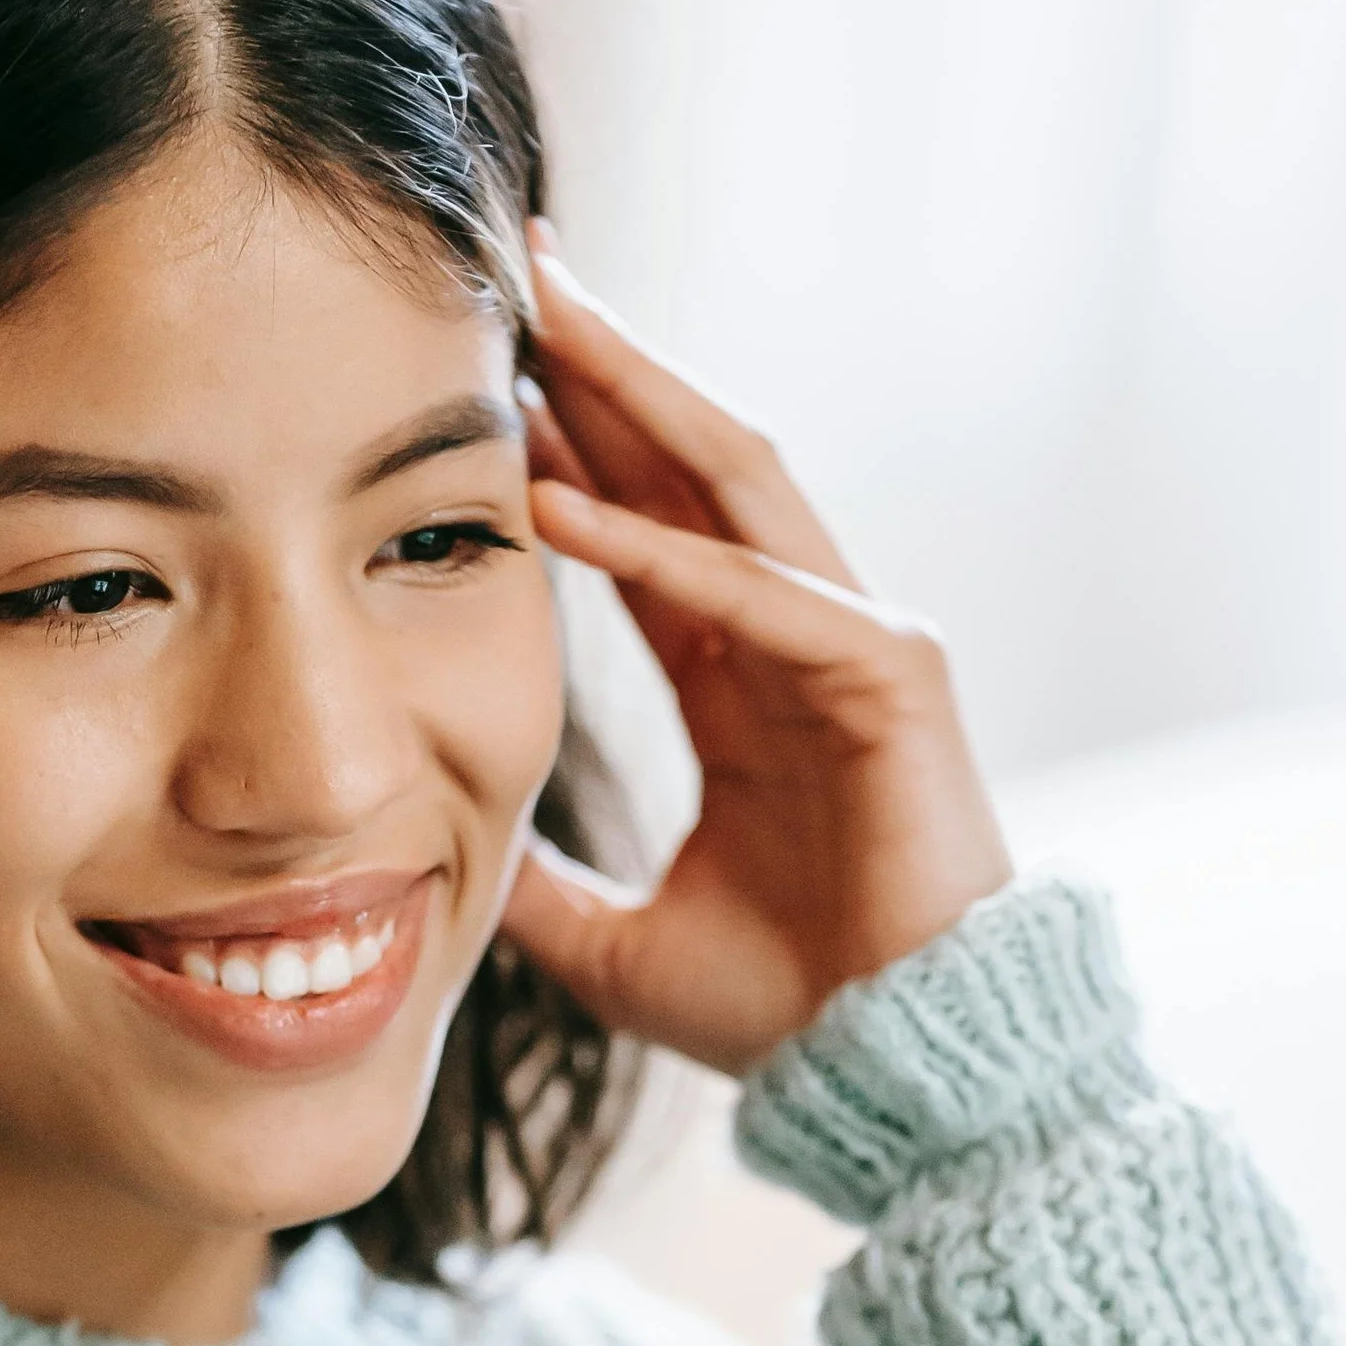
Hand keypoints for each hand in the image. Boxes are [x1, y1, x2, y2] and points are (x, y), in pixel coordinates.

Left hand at [502, 235, 1011, 1078]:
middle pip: (693, 465)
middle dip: (608, 363)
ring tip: (544, 318)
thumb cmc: (793, 1018)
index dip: (572, 443)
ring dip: (638, 396)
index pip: (650, 527)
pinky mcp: (893, 682)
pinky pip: (760, 594)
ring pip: (737, 485)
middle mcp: (803, 643)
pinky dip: (662, 549)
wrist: (901, 1081)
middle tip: (520, 264)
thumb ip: (541, 894)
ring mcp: (856, 650)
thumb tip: (445, 878)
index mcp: (747, 688)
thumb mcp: (618, 947)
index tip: (484, 372)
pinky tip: (565, 503)